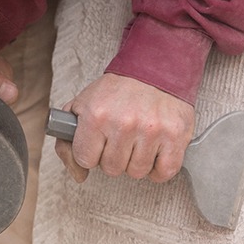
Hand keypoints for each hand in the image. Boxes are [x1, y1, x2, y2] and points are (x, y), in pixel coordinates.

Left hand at [54, 73, 194, 182]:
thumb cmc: (117, 91)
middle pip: (112, 168)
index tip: (98, 142)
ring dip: (136, 161)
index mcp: (96, 115)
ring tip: (138, 139)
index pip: (85, 159)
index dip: (90, 152)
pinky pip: (163, 172)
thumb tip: (79, 175)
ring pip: (136, 172)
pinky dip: (158, 168)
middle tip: (120, 137)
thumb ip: (67, 142)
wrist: (154, 67)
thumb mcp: (81, 106)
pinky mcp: (175, 136)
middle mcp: (124, 124)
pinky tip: (154, 152)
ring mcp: (151, 131)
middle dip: (113, 156)